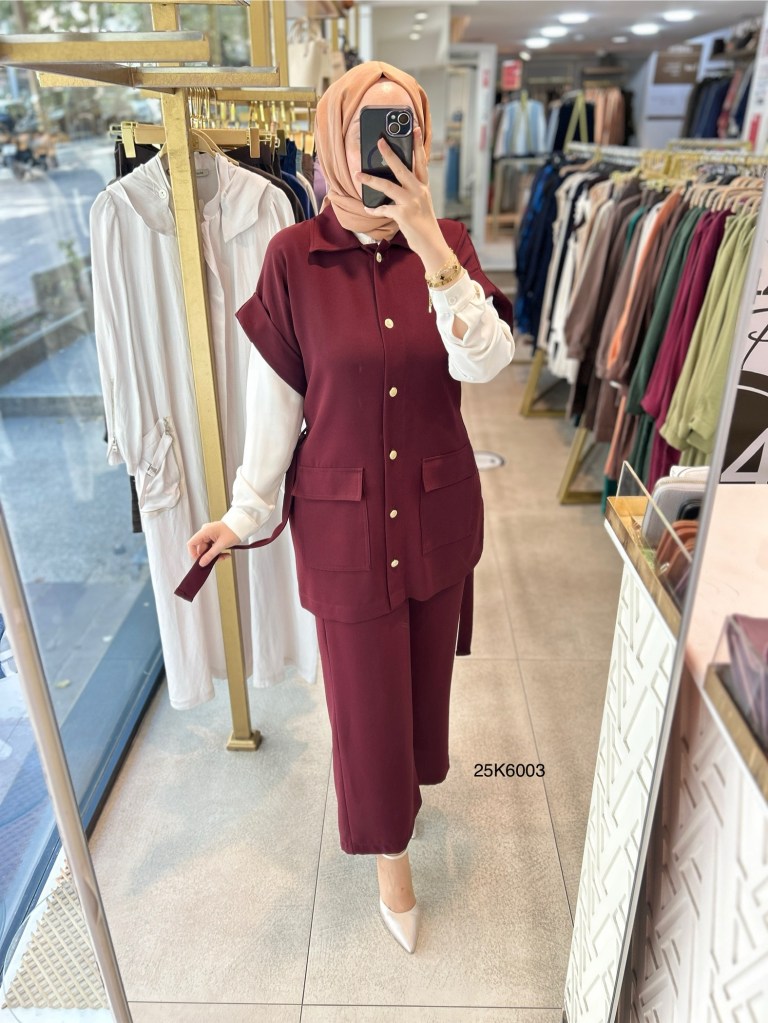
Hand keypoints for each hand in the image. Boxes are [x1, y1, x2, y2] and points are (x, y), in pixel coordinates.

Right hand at [187, 521, 238, 567]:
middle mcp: (205, 532)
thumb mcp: (221, 545)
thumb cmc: (233, 531)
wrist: (242, 525)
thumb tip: (202, 563)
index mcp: (204, 531)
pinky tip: (226, 553)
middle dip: (209, 556)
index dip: (193, 553)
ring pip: (208, 548)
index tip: (201, 561)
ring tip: (225, 556)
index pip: (191, 544)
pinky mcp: (214, 536)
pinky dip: (218, 551)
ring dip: (215, 554)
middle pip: (201, 548)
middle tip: (219, 559)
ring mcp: (210, 534)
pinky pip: (212, 546)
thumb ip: (210, 555)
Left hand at [355, 126, 452, 274]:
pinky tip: (367, 208)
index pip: (421, 162)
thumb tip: (392, 184)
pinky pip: (383, 209)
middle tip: (379, 141)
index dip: (418, 145)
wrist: (432, 244)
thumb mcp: (422, 204)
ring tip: (358, 175)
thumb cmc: (424, 224)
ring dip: (371, 180)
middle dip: (389, 154)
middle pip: (402, 168)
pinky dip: (374, 209)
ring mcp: (411, 202)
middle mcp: (418, 192)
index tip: (414, 129)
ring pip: (387, 186)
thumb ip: (411, 192)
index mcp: (423, 187)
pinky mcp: (402, 214)